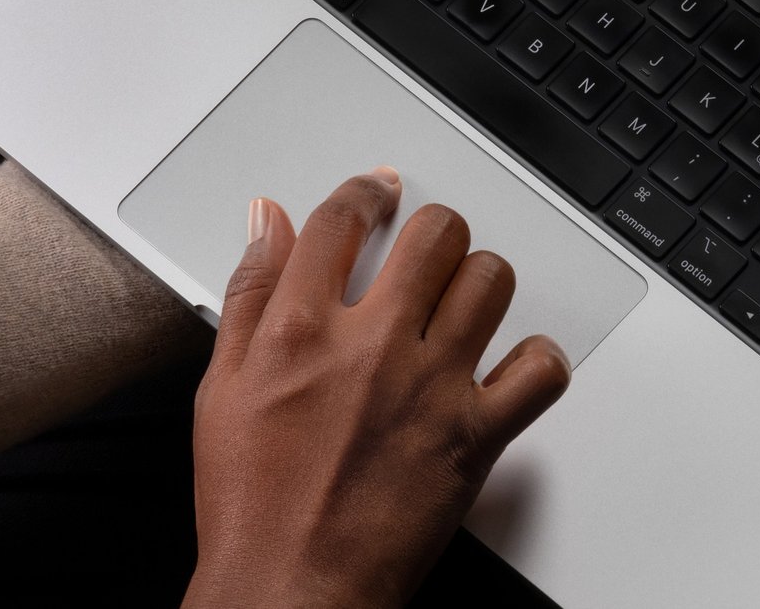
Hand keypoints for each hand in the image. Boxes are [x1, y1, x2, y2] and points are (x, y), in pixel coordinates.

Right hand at [184, 169, 571, 608]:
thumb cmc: (252, 506)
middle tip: (427, 253)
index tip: (379, 190)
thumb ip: (248, 294)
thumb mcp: (220, 388)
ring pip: (490, 281)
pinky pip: (539, 370)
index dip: (366, 191)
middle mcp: (371, 347)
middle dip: (433, 232)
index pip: (343, 218)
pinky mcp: (476, 436)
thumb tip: (267, 222)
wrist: (290, 591)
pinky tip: (510, 366)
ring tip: (462, 304)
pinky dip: (535, 361)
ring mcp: (431, 388)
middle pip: (434, 234)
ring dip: (479, 283)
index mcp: (300, 330)